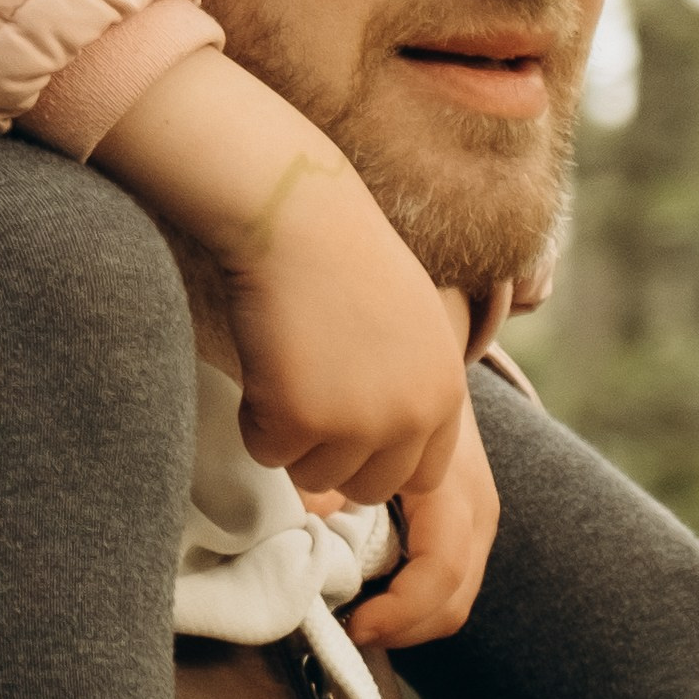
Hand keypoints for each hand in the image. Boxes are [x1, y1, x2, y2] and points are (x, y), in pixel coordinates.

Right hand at [93, 47, 469, 506]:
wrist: (296, 211)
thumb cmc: (343, 253)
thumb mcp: (412, 325)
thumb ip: (411, 390)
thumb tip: (391, 464)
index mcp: (445, 392)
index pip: (423, 475)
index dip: (378, 457)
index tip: (346, 427)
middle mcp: (412, 415)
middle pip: (368, 487)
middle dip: (332, 454)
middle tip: (306, 392)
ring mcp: (358, 423)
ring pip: (313, 475)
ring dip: (290, 433)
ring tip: (288, 362)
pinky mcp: (300, 421)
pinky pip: (266, 451)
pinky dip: (253, 416)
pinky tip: (263, 357)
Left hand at [345, 361, 497, 649]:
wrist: (425, 354)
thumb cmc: (387, 388)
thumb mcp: (361, 424)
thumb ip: (333, 476)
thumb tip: (306, 531)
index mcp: (453, 483)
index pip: (441, 572)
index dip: (399, 611)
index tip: (352, 622)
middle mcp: (477, 509)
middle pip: (453, 603)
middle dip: (401, 629)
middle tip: (347, 628)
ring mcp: (478, 522)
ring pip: (454, 603)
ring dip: (405, 621)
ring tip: (356, 613)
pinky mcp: (468, 529)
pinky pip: (448, 586)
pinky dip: (411, 603)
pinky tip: (371, 592)